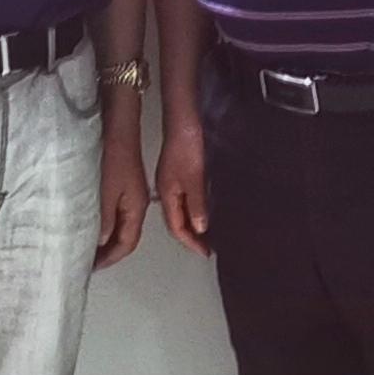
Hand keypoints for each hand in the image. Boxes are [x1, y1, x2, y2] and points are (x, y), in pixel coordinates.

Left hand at [94, 109, 150, 267]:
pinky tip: (94, 226)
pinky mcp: (125, 190)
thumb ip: (105, 219)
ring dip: (107, 240)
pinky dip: (107, 226)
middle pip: (126, 238)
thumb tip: (102, 242)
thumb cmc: (114, 159)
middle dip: (109, 253)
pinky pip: (118, 216)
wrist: (120, 132)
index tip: (94, 267)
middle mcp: (137, 206)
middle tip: (90, 262)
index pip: (127, 244)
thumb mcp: (107, 192)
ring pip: (122, 228)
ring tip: (89, 249)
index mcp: (136, 209)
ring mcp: (132, 198)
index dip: (111, 258)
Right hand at [157, 116, 210, 251]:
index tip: (205, 252)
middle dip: (190, 237)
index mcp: (167, 195)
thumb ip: (196, 204)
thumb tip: (200, 227)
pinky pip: (183, 201)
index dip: (190, 242)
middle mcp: (166, 191)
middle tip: (206, 248)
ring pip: (179, 212)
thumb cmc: (187, 146)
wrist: (183, 122)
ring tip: (207, 235)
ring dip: (192, 225)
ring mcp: (171, 183)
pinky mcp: (178, 175)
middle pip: (176, 222)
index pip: (176, 227)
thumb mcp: (195, 178)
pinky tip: (203, 211)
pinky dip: (193, 211)